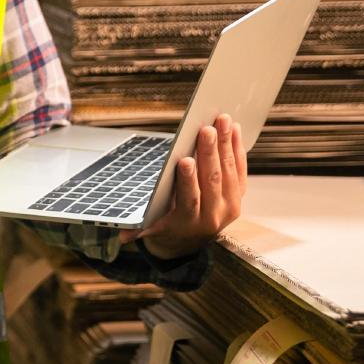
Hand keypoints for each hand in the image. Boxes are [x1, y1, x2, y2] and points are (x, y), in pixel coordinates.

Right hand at [120, 113, 246, 260]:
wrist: (191, 241)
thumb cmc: (167, 226)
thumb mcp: (151, 229)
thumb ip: (138, 229)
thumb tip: (123, 235)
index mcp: (188, 223)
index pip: (189, 199)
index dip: (188, 180)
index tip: (184, 160)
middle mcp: (213, 216)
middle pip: (212, 181)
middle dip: (209, 153)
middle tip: (206, 130)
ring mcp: (229, 207)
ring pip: (228, 172)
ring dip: (226, 144)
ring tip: (223, 121)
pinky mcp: (238, 197)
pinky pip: (240, 171)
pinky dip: (237, 149)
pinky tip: (234, 131)